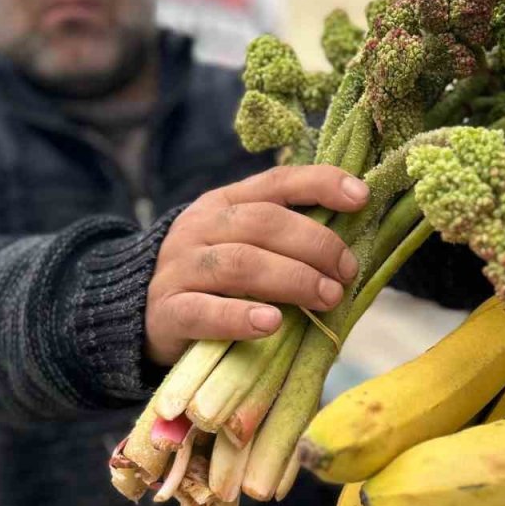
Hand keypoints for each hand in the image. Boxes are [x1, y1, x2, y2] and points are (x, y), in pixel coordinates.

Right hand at [145, 165, 368, 365]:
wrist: (143, 313)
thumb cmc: (214, 281)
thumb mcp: (244, 246)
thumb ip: (286, 239)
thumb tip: (353, 245)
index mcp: (225, 202)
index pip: (277, 181)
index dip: (320, 184)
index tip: (361, 197)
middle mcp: (200, 227)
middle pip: (264, 222)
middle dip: (316, 245)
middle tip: (346, 273)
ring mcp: (180, 268)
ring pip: (240, 263)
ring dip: (292, 279)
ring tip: (327, 298)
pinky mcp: (167, 311)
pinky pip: (204, 311)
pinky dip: (240, 317)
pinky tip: (271, 324)